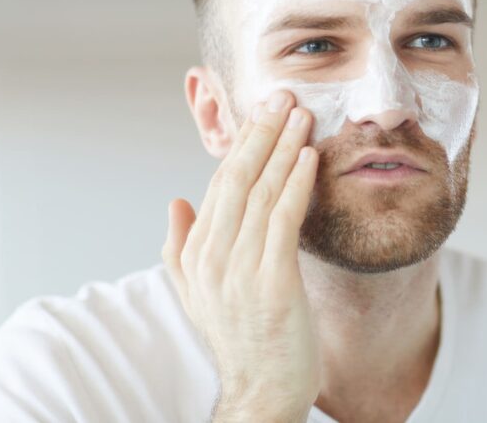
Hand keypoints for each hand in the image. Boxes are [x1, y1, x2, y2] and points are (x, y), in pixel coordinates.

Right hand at [162, 91, 320, 422]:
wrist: (263, 390)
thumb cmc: (243, 337)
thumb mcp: (198, 292)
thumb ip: (182, 246)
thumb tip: (177, 200)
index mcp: (196, 254)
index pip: (219, 183)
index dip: (243, 143)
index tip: (262, 110)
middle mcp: (211, 257)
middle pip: (237, 178)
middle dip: (261, 132)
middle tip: (283, 95)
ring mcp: (238, 269)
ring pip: (261, 192)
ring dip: (283, 147)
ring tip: (302, 114)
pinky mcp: (271, 281)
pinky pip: (284, 220)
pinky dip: (295, 183)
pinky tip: (308, 156)